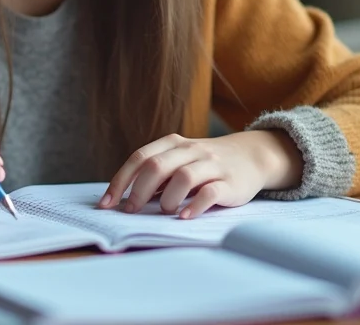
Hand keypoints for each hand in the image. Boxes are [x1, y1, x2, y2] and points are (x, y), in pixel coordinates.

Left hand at [99, 130, 303, 218]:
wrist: (252, 155)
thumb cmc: (206, 163)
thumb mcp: (180, 159)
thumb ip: (157, 173)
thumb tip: (125, 197)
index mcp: (173, 144)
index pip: (140, 158)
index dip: (121, 181)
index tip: (107, 203)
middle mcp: (191, 150)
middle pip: (157, 166)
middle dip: (138, 191)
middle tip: (130, 211)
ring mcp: (211, 165)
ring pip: (183, 177)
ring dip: (168, 199)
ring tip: (165, 212)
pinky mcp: (230, 182)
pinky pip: (210, 192)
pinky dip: (194, 206)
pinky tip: (185, 217)